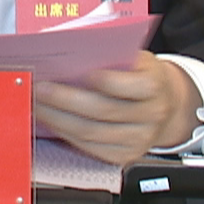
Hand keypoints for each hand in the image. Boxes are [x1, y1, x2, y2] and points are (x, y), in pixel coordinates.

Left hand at [33, 52, 203, 165]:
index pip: (131, 85)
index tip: (79, 72)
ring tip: (37, 104)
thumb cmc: (141, 75)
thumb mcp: (136, 58)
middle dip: (65, 100)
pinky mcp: (124, 156)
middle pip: (103, 110)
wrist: (165, 104)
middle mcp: (150, 115)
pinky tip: (51, 121)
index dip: (105, 81)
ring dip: (58, 119)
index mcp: (155, 85)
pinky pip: (90, 148)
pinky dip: (66, 134)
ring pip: (91, 132)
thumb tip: (69, 47)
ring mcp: (139, 140)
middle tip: (40, 88)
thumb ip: (111, 54)